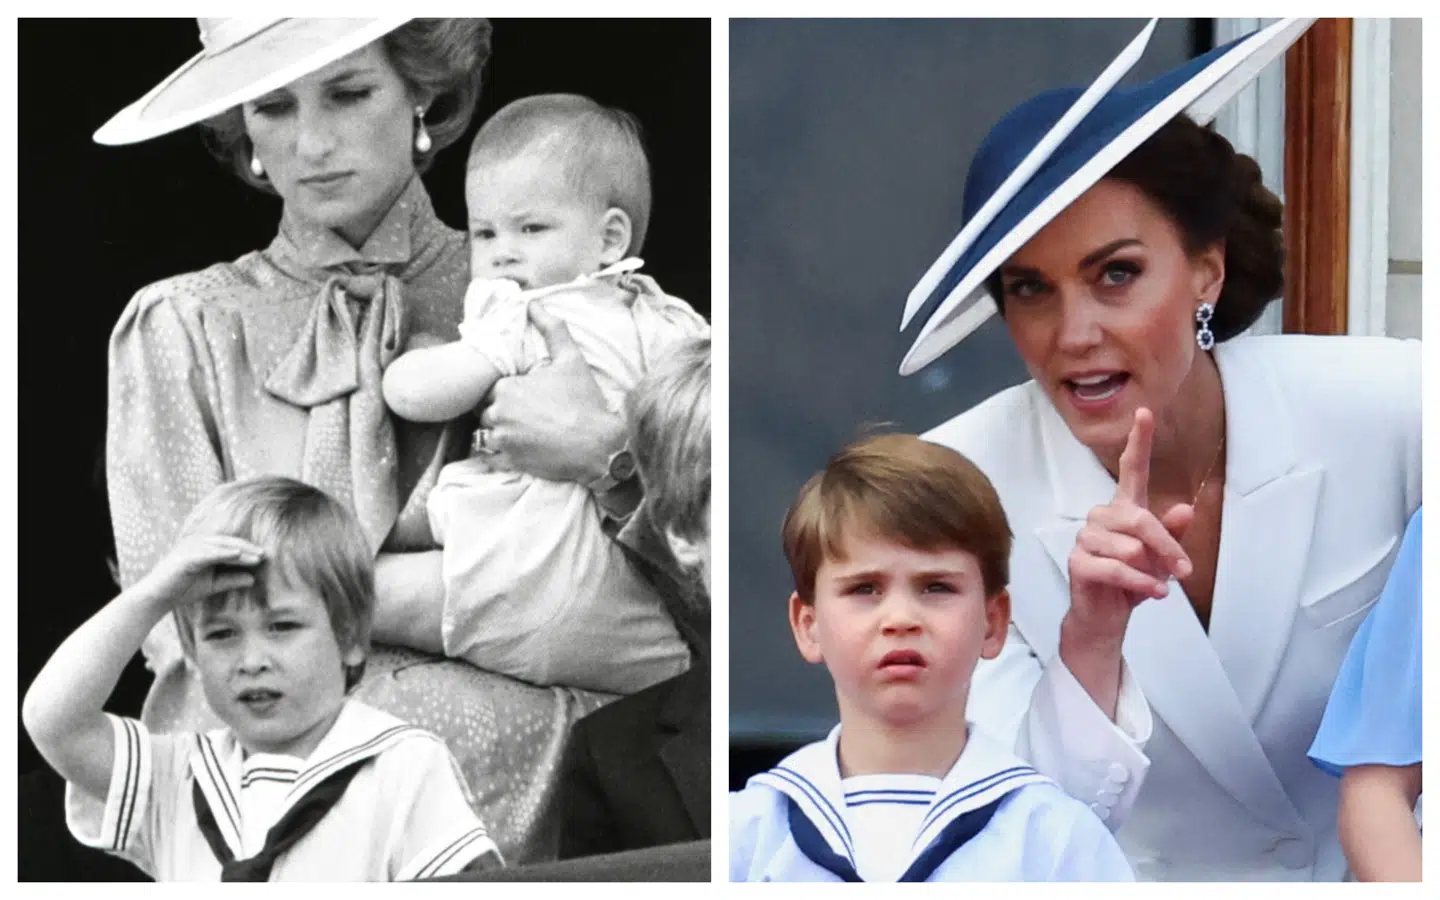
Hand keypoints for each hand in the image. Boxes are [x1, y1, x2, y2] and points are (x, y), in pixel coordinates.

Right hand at [133, 534, 265, 612]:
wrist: (157, 598)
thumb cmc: (183, 589)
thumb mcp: (212, 585)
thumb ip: (231, 580)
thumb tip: (253, 579)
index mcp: (203, 547)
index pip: (230, 545)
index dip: (247, 550)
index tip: (265, 557)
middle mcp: (197, 543)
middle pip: (228, 542)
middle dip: (248, 548)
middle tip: (265, 554)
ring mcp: (190, 548)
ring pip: (221, 546)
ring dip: (240, 551)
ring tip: (257, 556)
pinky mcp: (186, 557)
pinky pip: (208, 553)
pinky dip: (224, 552)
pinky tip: (238, 554)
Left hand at [476, 303, 625, 483]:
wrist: (598, 445)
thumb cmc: (583, 401)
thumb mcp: (571, 360)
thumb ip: (551, 329)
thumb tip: (533, 304)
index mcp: (507, 388)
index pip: (492, 390)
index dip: (507, 394)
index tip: (526, 398)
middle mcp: (498, 414)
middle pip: (487, 413)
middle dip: (501, 414)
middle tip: (527, 417)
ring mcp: (503, 440)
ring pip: (487, 435)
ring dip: (500, 434)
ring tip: (524, 434)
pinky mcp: (509, 462)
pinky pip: (491, 458)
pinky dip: (501, 455)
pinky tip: (521, 450)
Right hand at [1066, 408, 1194, 642]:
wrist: (1106, 616)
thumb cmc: (1134, 581)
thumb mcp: (1163, 559)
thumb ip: (1174, 534)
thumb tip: (1186, 508)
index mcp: (1124, 509)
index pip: (1131, 469)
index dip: (1138, 441)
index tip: (1145, 412)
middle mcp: (1102, 517)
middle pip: (1140, 518)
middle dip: (1166, 546)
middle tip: (1185, 570)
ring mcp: (1086, 538)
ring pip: (1129, 546)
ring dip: (1151, 570)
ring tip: (1156, 584)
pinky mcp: (1078, 561)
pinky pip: (1117, 568)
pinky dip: (1139, 583)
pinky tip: (1152, 593)